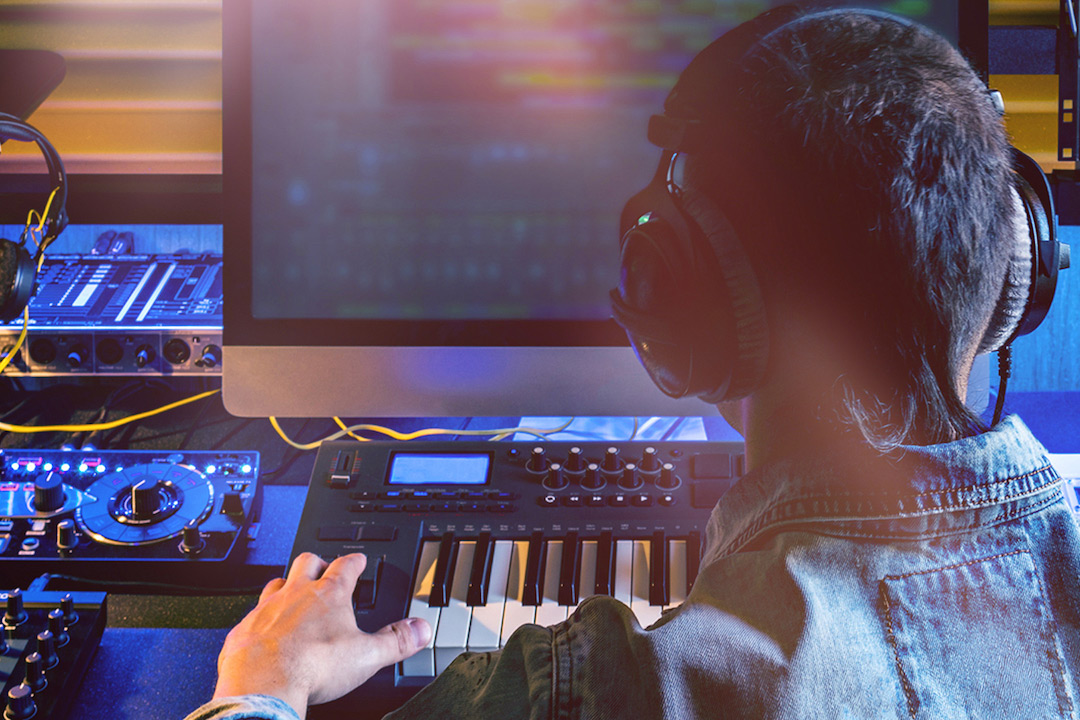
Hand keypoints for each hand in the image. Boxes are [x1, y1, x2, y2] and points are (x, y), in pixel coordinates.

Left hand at [213, 552, 431, 718]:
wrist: (264, 684)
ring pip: (277, 582)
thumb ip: (396, 641)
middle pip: (307, 562)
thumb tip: (419, 630)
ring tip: (293, 594)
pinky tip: (265, 629)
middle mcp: (296, 594)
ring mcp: (267, 608)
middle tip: (325, 569)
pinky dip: (262, 618)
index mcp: (329, 595)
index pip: (346, 565)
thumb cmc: (312, 666)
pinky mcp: (245, 628)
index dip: (355, 561)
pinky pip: (252, 614)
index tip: (358, 560)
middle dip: (318, 563)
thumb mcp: (367, 656)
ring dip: (286, 585)